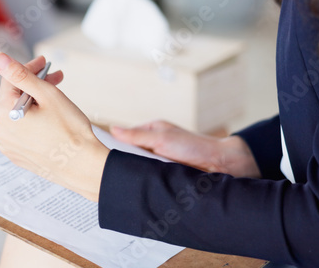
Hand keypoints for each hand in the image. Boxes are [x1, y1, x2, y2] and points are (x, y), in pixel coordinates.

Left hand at [0, 52, 109, 201]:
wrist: (83, 166)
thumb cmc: (69, 132)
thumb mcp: (46, 95)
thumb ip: (21, 74)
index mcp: (4, 113)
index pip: (12, 80)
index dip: (30, 68)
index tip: (45, 63)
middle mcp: (1, 130)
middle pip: (15, 97)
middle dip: (35, 86)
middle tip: (57, 80)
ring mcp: (8, 145)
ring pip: (19, 113)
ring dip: (35, 103)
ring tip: (57, 101)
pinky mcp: (18, 155)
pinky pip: (21, 130)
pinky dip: (33, 121)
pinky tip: (51, 120)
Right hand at [110, 121, 260, 177]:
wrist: (222, 165)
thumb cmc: (195, 146)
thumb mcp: (162, 138)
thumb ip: (137, 136)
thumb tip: (113, 129)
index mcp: (150, 132)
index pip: (124, 137)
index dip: (111, 145)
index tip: (97, 152)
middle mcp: (153, 146)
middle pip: (129, 154)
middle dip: (120, 162)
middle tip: (104, 173)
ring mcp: (158, 162)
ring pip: (138, 169)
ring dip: (133, 174)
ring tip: (117, 182)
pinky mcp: (164, 176)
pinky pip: (149, 179)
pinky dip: (144, 182)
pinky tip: (136, 188)